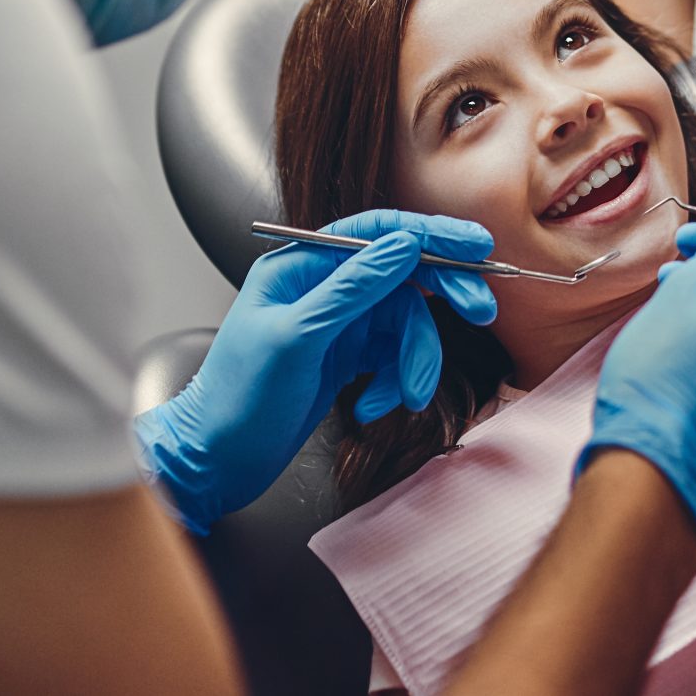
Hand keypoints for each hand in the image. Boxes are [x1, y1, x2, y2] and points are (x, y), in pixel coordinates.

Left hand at [133, 210, 496, 534]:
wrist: (215, 462)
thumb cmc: (236, 400)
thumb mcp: (295, 339)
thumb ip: (351, 289)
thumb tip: (403, 245)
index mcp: (301, 266)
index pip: (377, 233)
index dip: (429, 234)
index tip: (474, 245)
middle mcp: (322, 288)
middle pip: (400, 277)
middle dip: (441, 298)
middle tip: (481, 311)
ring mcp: (336, 325)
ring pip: (403, 325)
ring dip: (414, 360)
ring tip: (409, 397)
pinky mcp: (345, 360)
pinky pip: (391, 359)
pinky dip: (393, 383)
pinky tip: (370, 408)